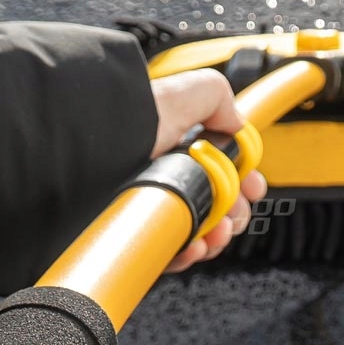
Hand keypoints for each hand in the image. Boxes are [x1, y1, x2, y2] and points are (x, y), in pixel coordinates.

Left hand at [149, 70, 266, 271]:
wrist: (90, 147)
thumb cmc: (130, 117)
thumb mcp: (188, 91)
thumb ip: (219, 99)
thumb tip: (237, 123)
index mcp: (178, 147)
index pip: (220, 170)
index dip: (242, 181)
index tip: (253, 188)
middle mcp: (165, 176)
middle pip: (215, 204)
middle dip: (235, 211)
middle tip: (236, 212)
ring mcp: (152, 205)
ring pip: (197, 231)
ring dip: (218, 235)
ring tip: (219, 231)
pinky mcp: (136, 233)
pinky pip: (169, 251)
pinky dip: (188, 253)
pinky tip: (194, 245)